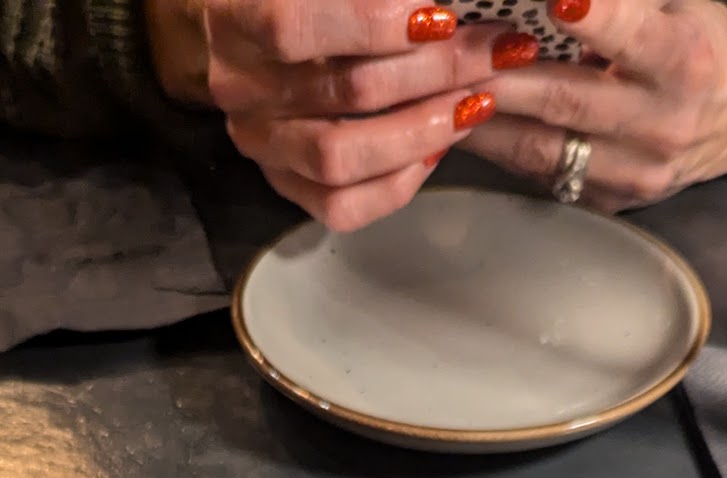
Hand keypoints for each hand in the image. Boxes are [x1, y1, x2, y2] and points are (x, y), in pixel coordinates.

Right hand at [149, 0, 536, 229]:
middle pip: (340, 91)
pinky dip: (398, 181)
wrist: (264, 20)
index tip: (440, 16)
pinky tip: (438, 147)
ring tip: (476, 101)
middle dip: (433, 71)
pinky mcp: (285, 183)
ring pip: (340, 158)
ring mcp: (260, 143)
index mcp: (234, 17)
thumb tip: (437, 1)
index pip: (291, 26)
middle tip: (493, 51)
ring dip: (422, 130)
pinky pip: (341, 207)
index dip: (370, 22)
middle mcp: (239, 88)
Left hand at [462, 0, 726, 211]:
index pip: (633, 36)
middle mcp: (662, 123)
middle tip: (448, 54)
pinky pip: (543, 173)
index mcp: (684, 60)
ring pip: (542, 147)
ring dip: (483, 120)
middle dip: (498, 74)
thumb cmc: (698, 37)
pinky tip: (463, 125)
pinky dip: (499, 148)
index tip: (559, 3)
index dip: (597, 19)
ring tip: (436, 92)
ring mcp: (635, 172)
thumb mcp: (676, 0)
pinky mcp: (612, 200)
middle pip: (567, 99)